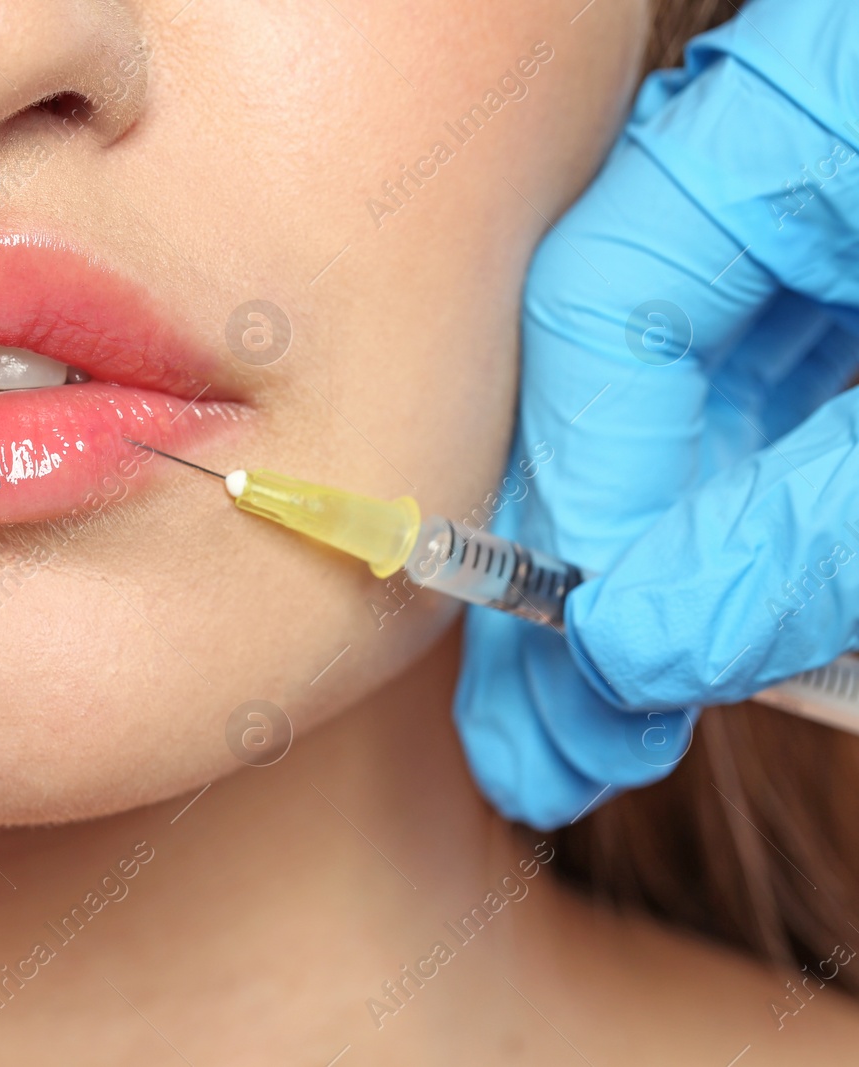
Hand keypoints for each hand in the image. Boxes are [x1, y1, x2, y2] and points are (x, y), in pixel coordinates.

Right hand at [454, 0, 858, 829]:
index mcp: (822, 99)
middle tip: (558, 730)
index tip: (600, 638)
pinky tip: (707, 639)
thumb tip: (638, 648)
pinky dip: (753, 520)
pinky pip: (781, 397)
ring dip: (663, 567)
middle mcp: (807, 141)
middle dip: (599, 560)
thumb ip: (812, 533)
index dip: (590, 483)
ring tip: (613, 722)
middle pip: (629, 360)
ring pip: (696, 398)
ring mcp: (844, 207)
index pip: (614, 293)